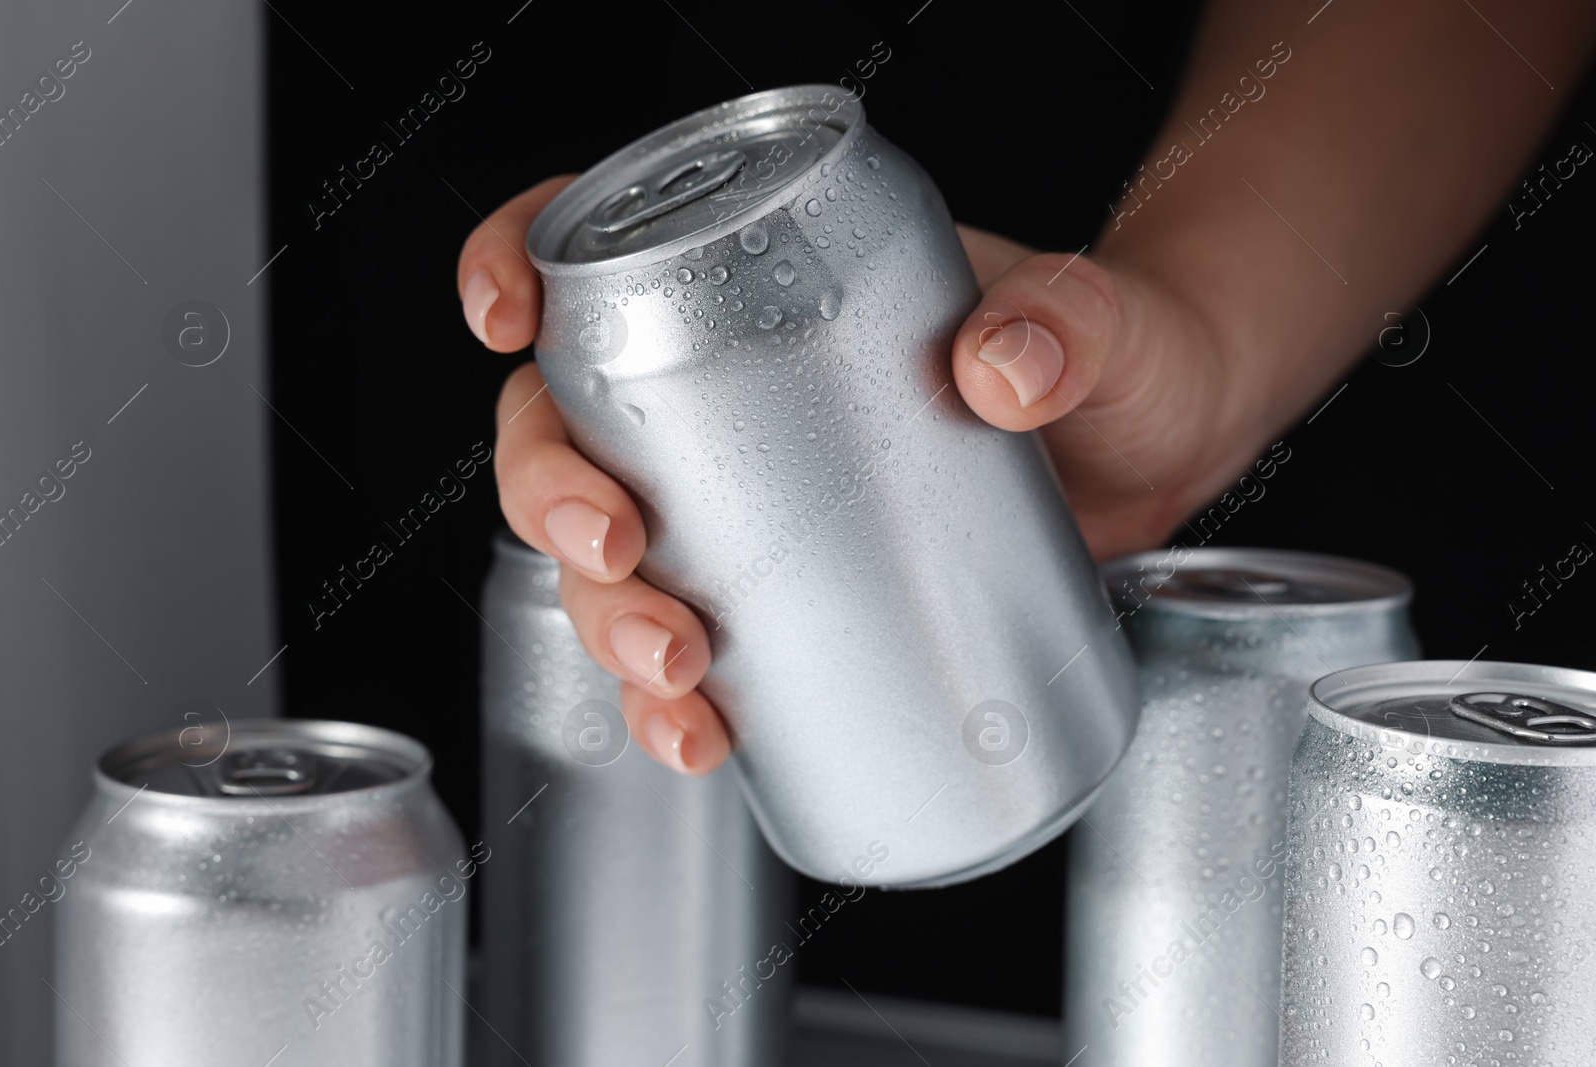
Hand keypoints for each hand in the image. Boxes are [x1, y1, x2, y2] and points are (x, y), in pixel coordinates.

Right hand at [458, 179, 1249, 774]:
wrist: (1168, 453)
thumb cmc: (1126, 352)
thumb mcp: (1107, 326)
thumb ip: (1073, 324)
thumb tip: (1003, 368)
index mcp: (777, 280)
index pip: (609, 248)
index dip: (519, 263)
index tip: (503, 316)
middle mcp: (738, 391)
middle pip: (570, 428)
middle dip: (552, 496)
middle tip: (622, 552)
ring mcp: (756, 498)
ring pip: (607, 556)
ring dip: (606, 622)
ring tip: (680, 677)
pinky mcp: (792, 592)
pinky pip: (689, 646)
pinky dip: (671, 702)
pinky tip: (703, 739)